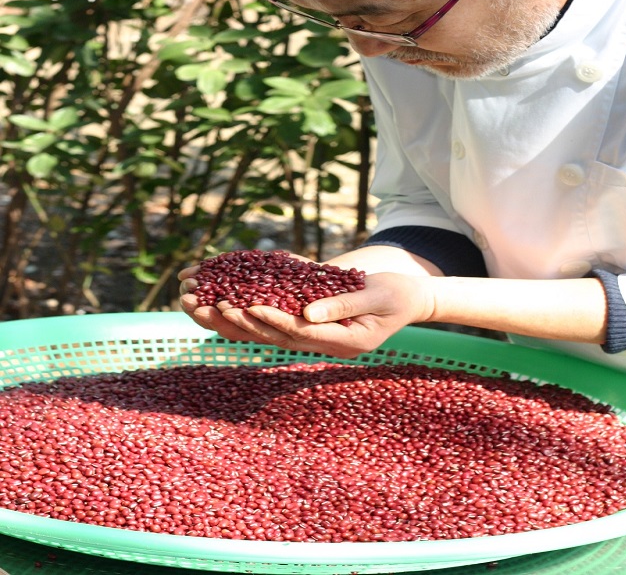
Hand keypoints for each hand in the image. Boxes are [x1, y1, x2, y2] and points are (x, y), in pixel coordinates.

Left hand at [178, 270, 435, 359]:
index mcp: (342, 341)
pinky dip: (249, 314)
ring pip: (268, 332)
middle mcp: (323, 343)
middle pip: (274, 336)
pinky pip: (274, 323)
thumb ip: (345, 305)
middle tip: (212, 307)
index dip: (273, 319)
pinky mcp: (310, 325)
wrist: (408, 300)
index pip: (300, 332)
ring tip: (204, 306)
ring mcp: (316, 337)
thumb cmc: (398, 295)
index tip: (248, 306)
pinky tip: (224, 306)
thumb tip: (308, 312)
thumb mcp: (378, 296)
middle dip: (241, 322)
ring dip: (236, 321)